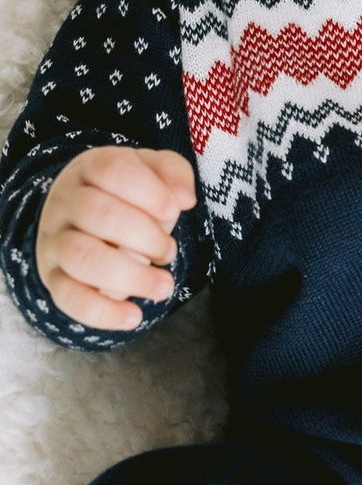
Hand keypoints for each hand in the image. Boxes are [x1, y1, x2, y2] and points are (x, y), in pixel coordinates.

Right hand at [34, 146, 197, 329]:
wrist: (78, 218)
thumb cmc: (126, 194)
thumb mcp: (152, 171)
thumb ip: (173, 172)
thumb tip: (183, 199)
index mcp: (90, 168)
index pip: (111, 169)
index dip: (148, 191)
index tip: (174, 211)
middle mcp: (66, 202)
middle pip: (97, 213)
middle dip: (144, 236)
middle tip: (168, 251)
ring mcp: (55, 241)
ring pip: (81, 256)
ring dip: (129, 275)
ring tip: (163, 286)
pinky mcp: (54, 279)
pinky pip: (69, 298)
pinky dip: (103, 313)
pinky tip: (134, 317)